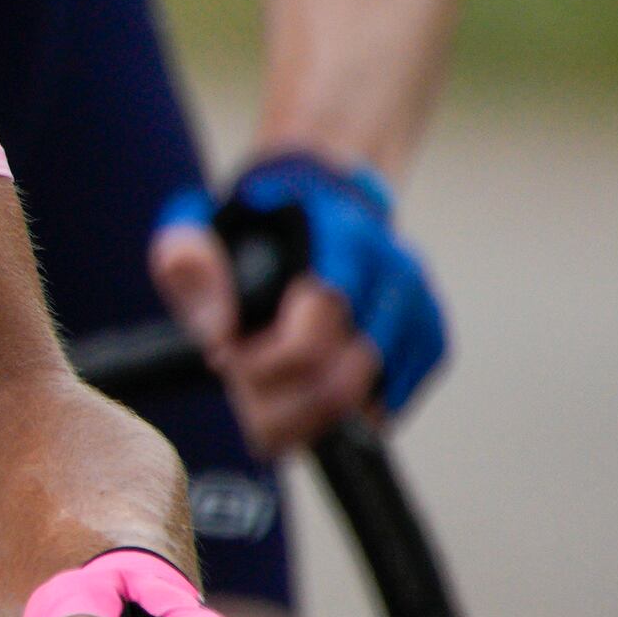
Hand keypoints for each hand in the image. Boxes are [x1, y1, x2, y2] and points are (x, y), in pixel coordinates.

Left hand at [151, 155, 445, 455]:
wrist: (318, 200)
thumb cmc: (251, 223)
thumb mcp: (197, 221)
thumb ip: (188, 261)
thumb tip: (217, 332)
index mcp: (340, 235)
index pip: (317, 327)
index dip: (264, 361)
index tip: (223, 359)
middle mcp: (393, 268)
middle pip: (344, 377)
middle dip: (281, 400)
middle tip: (241, 392)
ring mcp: (418, 304)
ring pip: (370, 399)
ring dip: (309, 416)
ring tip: (265, 402)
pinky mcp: (430, 336)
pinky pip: (392, 402)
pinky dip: (343, 415)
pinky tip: (306, 402)